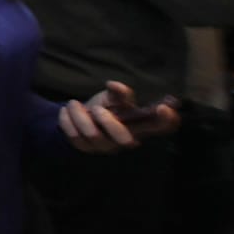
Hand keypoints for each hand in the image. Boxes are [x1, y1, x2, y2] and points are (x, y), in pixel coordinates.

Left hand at [61, 81, 175, 152]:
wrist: (79, 119)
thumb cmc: (104, 108)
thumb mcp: (113, 98)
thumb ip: (119, 94)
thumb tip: (114, 85)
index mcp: (140, 126)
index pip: (162, 127)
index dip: (167, 120)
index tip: (162, 107)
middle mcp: (126, 139)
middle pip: (125, 138)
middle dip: (109, 122)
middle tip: (98, 109)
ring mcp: (105, 146)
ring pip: (93, 135)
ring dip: (80, 116)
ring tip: (73, 103)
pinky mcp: (85, 148)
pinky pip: (74, 136)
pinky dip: (67, 121)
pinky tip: (66, 111)